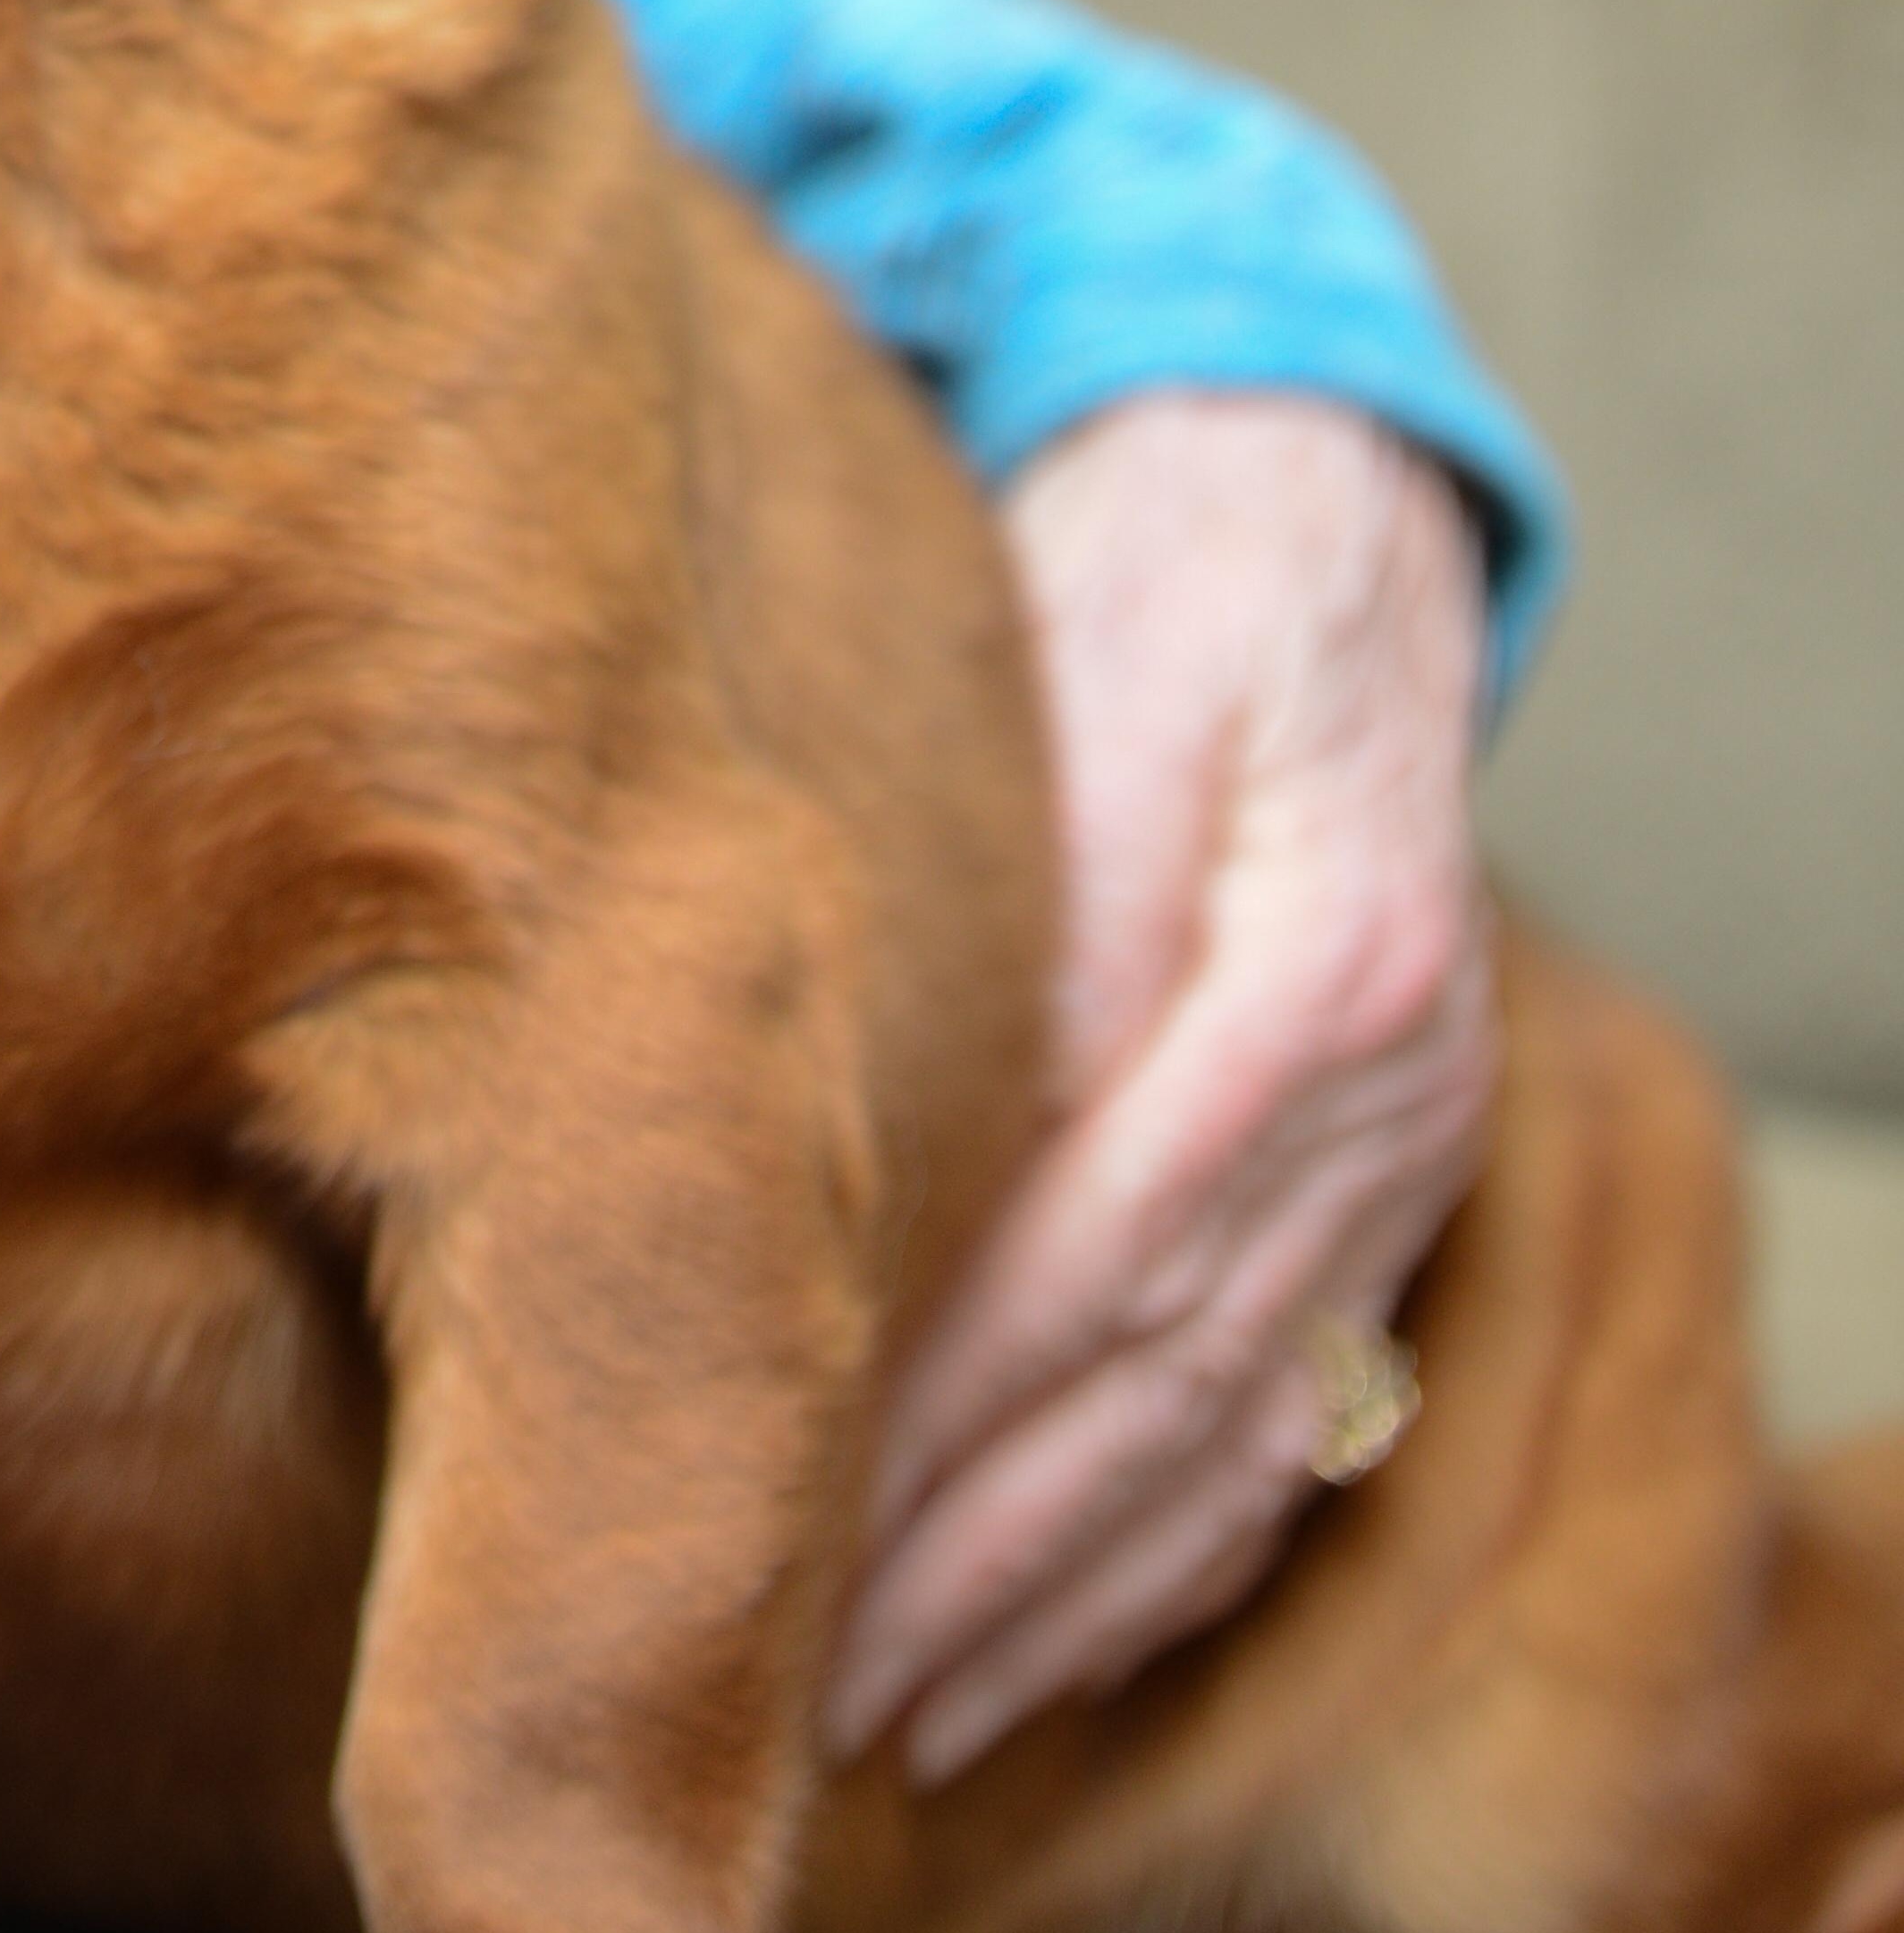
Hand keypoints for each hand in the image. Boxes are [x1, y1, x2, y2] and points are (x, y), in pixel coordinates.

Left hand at [823, 391, 1499, 1784]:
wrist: (1299, 512)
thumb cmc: (1150, 584)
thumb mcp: (1088, 683)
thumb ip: (1043, 906)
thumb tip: (950, 1131)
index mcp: (1328, 971)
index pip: (1132, 1238)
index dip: (974, 1400)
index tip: (820, 1518)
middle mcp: (1393, 1096)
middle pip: (1183, 1380)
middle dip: (993, 1556)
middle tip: (823, 1686)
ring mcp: (1401, 1159)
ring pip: (1240, 1434)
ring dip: (1068, 1596)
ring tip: (904, 1711)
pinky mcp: (1371, 1186)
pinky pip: (1287, 1414)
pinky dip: (1168, 1547)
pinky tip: (1051, 1633)